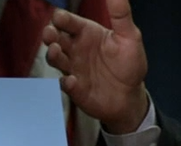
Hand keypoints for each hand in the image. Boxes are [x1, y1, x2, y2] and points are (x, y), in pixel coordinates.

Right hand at [41, 0, 149, 133]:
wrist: (130, 95)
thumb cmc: (129, 63)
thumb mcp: (129, 36)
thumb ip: (121, 14)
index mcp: (86, 33)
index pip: (69, 22)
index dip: (62, 19)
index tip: (59, 17)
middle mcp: (75, 49)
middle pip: (56, 38)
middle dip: (50, 35)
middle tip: (50, 33)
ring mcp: (72, 69)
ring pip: (56, 59)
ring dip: (53, 55)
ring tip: (55, 52)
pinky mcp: (74, 89)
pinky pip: (65, 85)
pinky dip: (67, 83)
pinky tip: (72, 81)